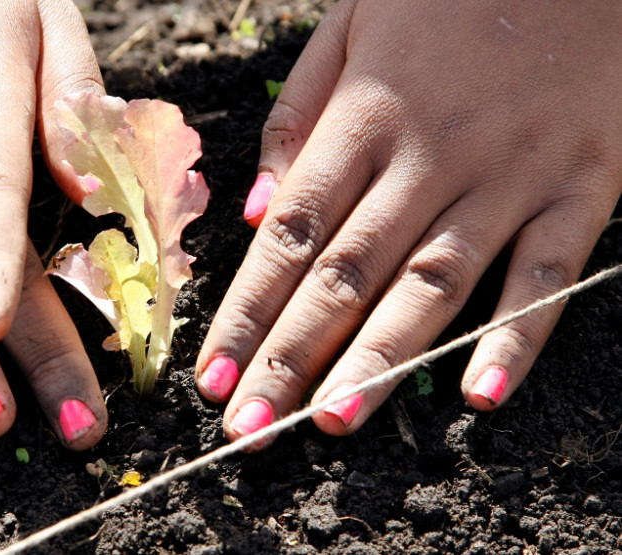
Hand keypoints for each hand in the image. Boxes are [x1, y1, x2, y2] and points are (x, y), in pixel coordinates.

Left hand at [196, 0, 621, 443]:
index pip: (289, 235)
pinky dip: (517, 337)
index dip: (246, 312)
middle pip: (345, 274)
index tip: (212, 376)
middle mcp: (428, 157)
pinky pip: (547, 274)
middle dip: (291, 358)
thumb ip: (297, 121)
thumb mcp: (349, 26)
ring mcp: (507, 177)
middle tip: (250, 429)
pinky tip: (480, 397)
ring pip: (432, 285)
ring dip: (379, 362)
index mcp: (363, 119)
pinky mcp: (581, 188)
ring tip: (331, 423)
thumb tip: (252, 216)